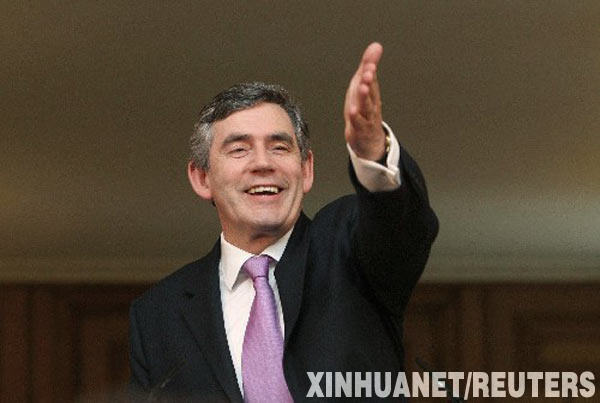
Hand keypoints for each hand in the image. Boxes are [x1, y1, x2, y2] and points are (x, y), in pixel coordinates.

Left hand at [344, 42, 385, 160]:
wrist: (369, 139)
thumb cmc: (364, 110)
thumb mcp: (364, 87)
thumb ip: (369, 66)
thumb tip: (376, 45)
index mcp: (371, 92)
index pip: (371, 78)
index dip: (370, 69)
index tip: (370, 61)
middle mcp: (371, 104)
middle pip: (370, 91)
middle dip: (369, 81)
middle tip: (368, 72)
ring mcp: (366, 117)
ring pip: (366, 106)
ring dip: (364, 97)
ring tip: (362, 87)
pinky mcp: (360, 129)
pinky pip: (358, 123)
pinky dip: (356, 117)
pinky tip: (352, 111)